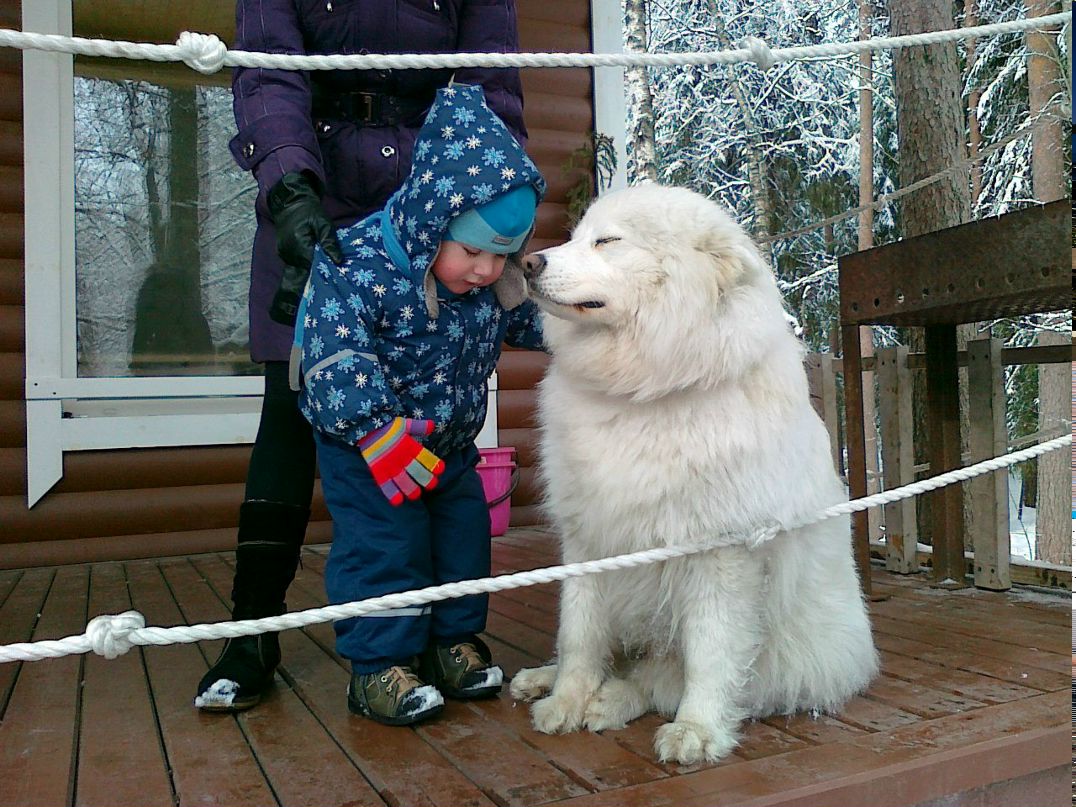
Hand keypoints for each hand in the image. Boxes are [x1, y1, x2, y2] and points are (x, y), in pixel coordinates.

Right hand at [266, 171, 344, 324]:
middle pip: (300, 279)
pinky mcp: (286, 257)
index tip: (328, 298)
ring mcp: (286, 257)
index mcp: (301, 247)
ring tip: (314, 305)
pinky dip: (303, 278)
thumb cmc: (310, 212)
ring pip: (297, 276)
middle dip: (307, 294)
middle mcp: (291, 255)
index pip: (311, 270)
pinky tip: (311, 288)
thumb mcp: (323, 223)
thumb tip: (338, 261)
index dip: (320, 284)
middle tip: (316, 311)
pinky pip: (295, 271)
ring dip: (305, 287)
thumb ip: (330, 242)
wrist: (290, 203)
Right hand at [359, 418, 444, 505]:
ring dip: (411, 490)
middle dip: (426, 480)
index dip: (434, 464)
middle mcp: (401, 457)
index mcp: (409, 446)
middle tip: (431, 485)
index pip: (425, 457)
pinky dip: (391, 493)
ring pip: (403, 481)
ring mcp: (390, 465)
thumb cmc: (387, 427)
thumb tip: (432, 426)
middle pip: (417, 472)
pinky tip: (398, 501)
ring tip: (415, 496)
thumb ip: (418, 427)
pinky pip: (385, 484)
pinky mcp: (378, 470)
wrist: (367, 429)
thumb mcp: (404, 423)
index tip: (440, 470)